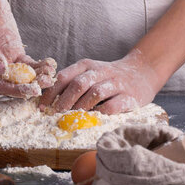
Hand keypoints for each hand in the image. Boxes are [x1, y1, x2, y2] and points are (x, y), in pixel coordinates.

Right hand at [0, 0, 55, 96]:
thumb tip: (1, 69)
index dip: (14, 90)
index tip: (30, 90)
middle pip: (12, 83)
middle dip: (29, 86)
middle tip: (46, 84)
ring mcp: (4, 60)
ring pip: (22, 75)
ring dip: (37, 77)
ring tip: (51, 74)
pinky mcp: (14, 52)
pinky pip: (28, 64)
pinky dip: (39, 66)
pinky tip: (50, 64)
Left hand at [40, 50, 157, 113]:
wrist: (142, 72)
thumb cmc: (109, 77)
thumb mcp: (90, 72)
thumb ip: (72, 82)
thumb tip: (49, 101)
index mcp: (87, 66)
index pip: (64, 76)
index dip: (51, 92)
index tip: (43, 105)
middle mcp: (101, 72)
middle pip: (78, 84)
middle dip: (65, 100)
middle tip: (56, 113)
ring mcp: (116, 83)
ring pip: (95, 93)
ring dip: (81, 107)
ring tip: (73, 117)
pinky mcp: (129, 96)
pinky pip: (112, 105)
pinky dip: (101, 113)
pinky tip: (94, 118)